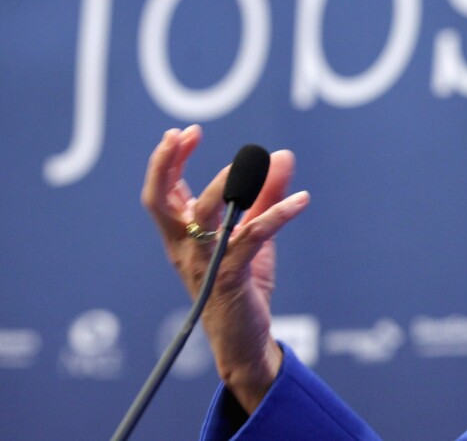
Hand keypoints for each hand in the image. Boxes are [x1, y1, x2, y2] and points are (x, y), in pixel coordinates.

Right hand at [141, 125, 309, 412]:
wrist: (246, 339)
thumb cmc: (242, 284)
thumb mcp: (254, 233)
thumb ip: (266, 195)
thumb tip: (282, 155)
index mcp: (182, 235)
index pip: (162, 192)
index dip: (168, 160)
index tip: (184, 132)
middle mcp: (184, 247)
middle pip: (159, 201)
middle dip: (166, 164)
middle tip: (183, 134)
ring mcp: (203, 263)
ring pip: (202, 216)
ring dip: (226, 185)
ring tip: (254, 163)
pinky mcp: (229, 277)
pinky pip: (252, 237)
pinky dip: (278, 214)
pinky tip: (302, 200)